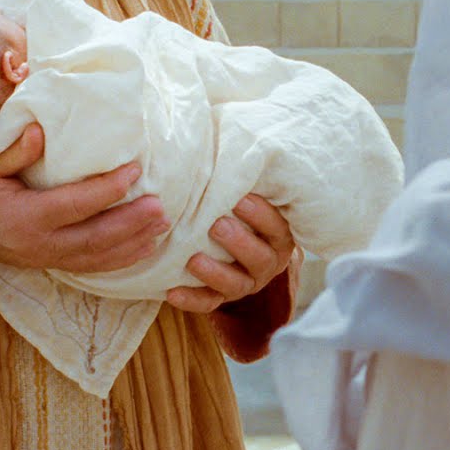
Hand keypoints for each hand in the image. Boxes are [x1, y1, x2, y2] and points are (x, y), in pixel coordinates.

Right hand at [0, 124, 169, 272]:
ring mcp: (42, 259)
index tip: (136, 169)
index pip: (76, 204)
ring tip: (163, 225)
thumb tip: (40, 130)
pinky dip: (119, 259)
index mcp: (23, 217)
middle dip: (132, 223)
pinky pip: (89, 267)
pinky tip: (143, 248)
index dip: (109, 188)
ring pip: (97, 257)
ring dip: (133, 243)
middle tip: (162, 207)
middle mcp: (37, 245)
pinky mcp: (46, 264)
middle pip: (95, 238)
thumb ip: (12, 153)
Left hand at [165, 194, 297, 313]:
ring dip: (215, 273)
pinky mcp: (222, 299)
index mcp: (278, 236)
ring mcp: (245, 283)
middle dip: (239, 242)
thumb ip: (242, 184)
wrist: (236, 249)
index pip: (277, 227)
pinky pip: (209, 304)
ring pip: (236, 285)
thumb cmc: (239, 212)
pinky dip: (191, 300)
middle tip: (217, 225)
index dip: (262, 215)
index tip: (240, 198)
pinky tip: (171, 292)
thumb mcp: (249, 198)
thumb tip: (226, 145)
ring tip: (193, 259)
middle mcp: (267, 262)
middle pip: (260, 258)